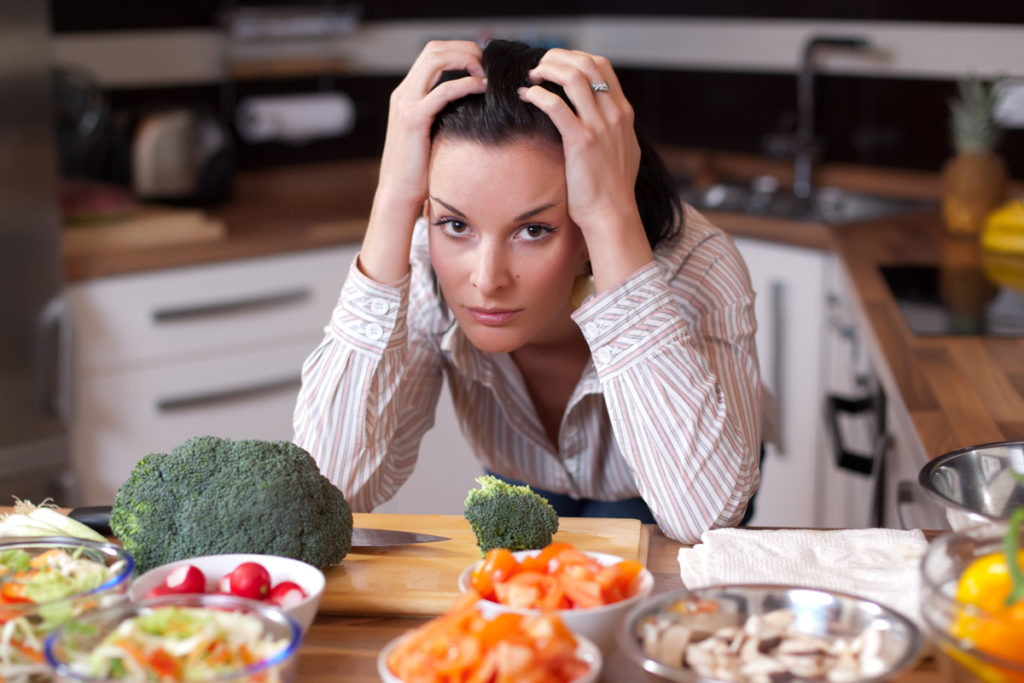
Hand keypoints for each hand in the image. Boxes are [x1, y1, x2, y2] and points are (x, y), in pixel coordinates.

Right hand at [362, 41, 485, 282]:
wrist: (399, 193)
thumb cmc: (420, 169)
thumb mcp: (434, 134)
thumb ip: (445, 115)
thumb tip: (475, 107)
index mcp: (407, 94)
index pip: (433, 54)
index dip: (460, 51)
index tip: (483, 66)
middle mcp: (403, 93)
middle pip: (434, 49)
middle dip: (465, 49)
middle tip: (488, 65)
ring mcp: (406, 104)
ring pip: (435, 59)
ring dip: (465, 60)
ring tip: (486, 74)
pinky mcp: (413, 119)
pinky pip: (443, 90)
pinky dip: (466, 84)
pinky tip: (483, 89)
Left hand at [519, 50, 652, 288]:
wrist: (612, 214)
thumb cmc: (611, 189)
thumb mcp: (622, 150)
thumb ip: (612, 129)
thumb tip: (599, 117)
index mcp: (623, 113)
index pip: (602, 65)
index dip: (575, 57)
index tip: (556, 64)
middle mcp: (614, 114)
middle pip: (586, 64)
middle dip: (558, 57)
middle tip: (538, 66)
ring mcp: (599, 126)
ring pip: (573, 77)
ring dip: (547, 70)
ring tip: (530, 77)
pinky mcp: (581, 141)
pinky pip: (555, 105)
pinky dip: (537, 95)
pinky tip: (525, 97)